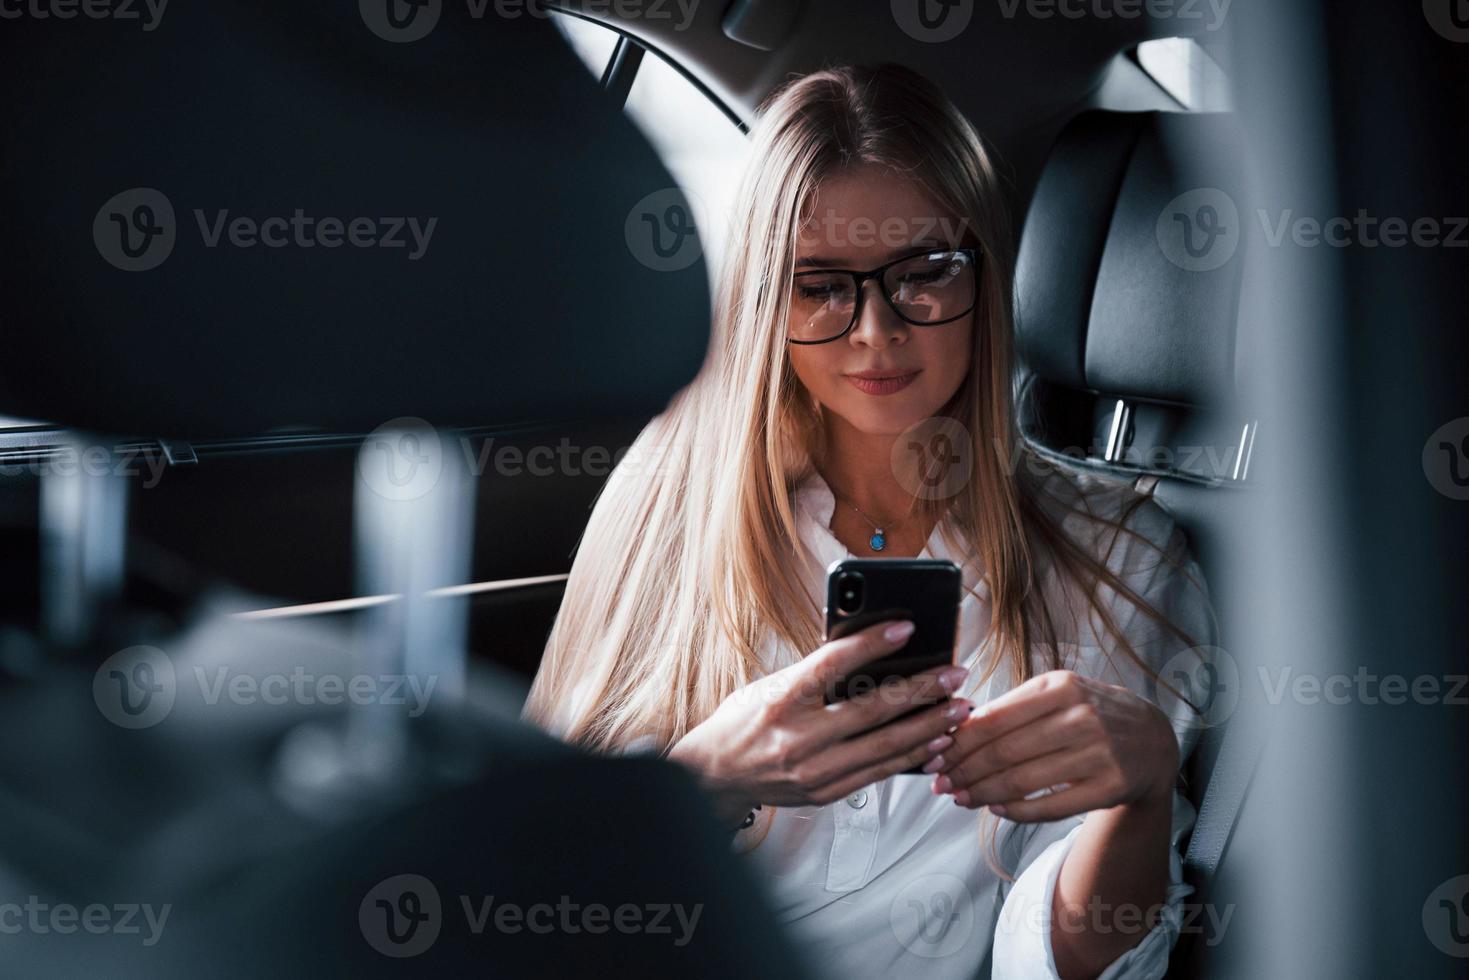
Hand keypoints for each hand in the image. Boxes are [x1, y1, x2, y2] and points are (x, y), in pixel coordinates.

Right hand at [667, 620, 972, 825]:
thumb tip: (872, 655)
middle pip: (872, 710)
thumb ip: (815, 675)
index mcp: (780, 699)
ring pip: (885, 746)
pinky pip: (879, 772)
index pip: (832, 664)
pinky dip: (912, 756)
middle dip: (922, 690)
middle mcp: (798, 737)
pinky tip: (937, 741)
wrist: (715, 776)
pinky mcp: (825, 792)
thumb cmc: (744, 721)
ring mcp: (814, 770)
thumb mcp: (770, 686)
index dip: (872, 644)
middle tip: (955, 674)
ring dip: (929, 726)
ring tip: (959, 707)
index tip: (907, 628)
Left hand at [930, 670, 1177, 821]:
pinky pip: (1050, 806)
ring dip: (983, 794)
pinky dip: (1017, 812)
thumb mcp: (1056, 693)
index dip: (958, 741)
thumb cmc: (1091, 713)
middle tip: (940, 784)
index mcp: (1061, 686)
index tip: (932, 755)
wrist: (1153, 739)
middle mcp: (1082, 716)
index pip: (995, 718)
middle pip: (1004, 752)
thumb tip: (955, 729)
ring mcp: (1099, 753)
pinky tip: (997, 811)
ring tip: (960, 798)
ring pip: (1022, 781)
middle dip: (964, 771)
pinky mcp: (1110, 787)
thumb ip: (1011, 707)